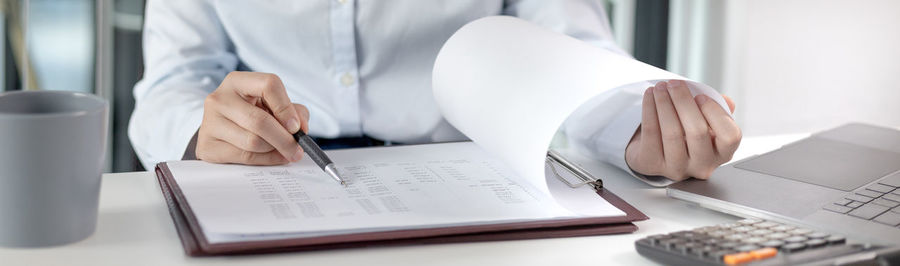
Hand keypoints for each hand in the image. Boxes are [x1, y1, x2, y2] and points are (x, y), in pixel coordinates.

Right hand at [196, 71, 309, 164]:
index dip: (287, 108)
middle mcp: (219, 98)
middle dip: (285, 139)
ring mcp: (209, 122)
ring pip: (253, 142)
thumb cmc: (252, 113)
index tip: (297, 127)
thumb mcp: (273, 105)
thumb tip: (300, 130)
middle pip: (259, 121)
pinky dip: (263, 160)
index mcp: (237, 81)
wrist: (221, 129)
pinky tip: (270, 157)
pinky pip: (243, 158)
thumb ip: (293, 111)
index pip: (269, 85)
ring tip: (283, 151)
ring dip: (274, 150)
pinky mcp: (206, 146)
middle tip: (298, 150)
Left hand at [625, 80, 740, 180]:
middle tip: (674, 83)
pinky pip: (651, 133)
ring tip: (660, 87)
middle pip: (697, 132)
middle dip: (683, 101)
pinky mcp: (652, 164)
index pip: (729, 136)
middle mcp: (702, 165)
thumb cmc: (686, 131)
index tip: (700, 96)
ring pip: (672, 133)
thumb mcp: (707, 121)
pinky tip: (650, 95)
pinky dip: (649, 109)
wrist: (656, 149)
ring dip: (664, 103)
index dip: (715, 113)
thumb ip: (719, 110)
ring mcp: (676, 168)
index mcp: (722, 153)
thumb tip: (727, 102)